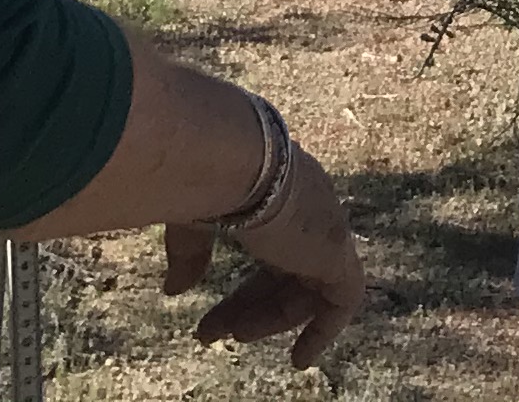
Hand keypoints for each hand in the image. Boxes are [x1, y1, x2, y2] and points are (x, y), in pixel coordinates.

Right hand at [163, 150, 366, 368]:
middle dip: (250, 305)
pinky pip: (343, 299)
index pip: (270, 243)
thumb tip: (175, 289)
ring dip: (271, 319)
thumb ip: (191, 253)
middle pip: (287, 269)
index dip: (245, 284)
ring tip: (234, 337)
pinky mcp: (336, 252)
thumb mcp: (193, 219)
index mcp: (280, 187)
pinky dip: (324, 328)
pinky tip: (300, 359)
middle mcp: (310, 203)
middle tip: (210, 333)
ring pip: (308, 285)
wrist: (227, 159)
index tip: (216, 315)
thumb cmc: (204, 179)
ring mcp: (327, 227)